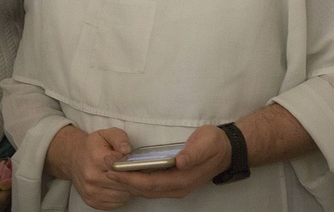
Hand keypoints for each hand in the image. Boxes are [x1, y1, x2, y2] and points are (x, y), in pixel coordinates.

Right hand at [47, 126, 132, 209]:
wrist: (73, 158)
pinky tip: (118, 186)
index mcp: (97, 159)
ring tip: (125, 178)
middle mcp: (92, 177)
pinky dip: (121, 196)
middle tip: (134, 171)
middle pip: (124, 184)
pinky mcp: (92, 201)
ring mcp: (91, 191)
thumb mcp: (107, 134)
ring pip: (122, 196)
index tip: (135, 164)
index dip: (133, 167)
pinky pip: (116, 203)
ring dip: (128, 189)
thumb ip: (120, 139)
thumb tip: (127, 150)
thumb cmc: (93, 146)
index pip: (123, 168)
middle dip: (133, 179)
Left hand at [106, 125, 228, 199]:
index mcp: (183, 179)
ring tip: (111, 172)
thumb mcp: (206, 142)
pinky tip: (127, 175)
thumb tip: (180, 162)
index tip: (115, 171)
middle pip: (145, 189)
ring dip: (128, 183)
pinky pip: (151, 187)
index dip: (131, 178)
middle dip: (124, 181)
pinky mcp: (174, 183)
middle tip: (106, 170)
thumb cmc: (214, 144)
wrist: (227, 150)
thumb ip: (194, 153)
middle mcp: (178, 188)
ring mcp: (176, 187)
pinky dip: (137, 182)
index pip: (151, 183)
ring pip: (147, 190)